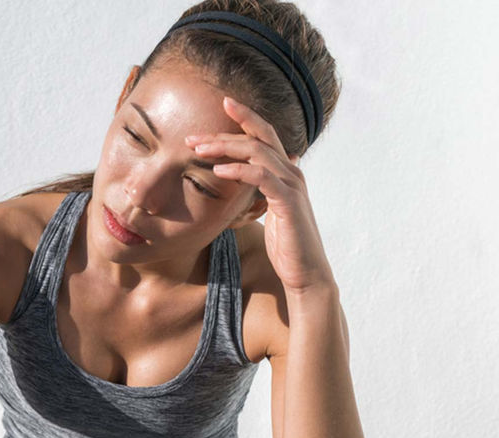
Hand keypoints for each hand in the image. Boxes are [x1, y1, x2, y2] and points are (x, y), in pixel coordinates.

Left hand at [185, 96, 334, 293]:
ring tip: (199, 149)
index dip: (244, 117)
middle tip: (193, 135)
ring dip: (225, 147)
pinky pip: (262, 177)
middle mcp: (291, 173)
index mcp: (285, 173)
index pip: (264, 135)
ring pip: (258, 152)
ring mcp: (292, 186)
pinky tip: (219, 170)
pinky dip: (240, 170)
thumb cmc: (286, 246)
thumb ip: (258, 193)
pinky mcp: (289, 203)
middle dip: (225, 131)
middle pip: (258, 137)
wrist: (305, 273)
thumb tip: (244, 182)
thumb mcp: (268, 213)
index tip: (221, 105)